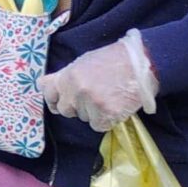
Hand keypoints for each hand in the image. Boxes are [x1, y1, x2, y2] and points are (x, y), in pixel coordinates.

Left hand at [42, 30, 158, 132]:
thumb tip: (47, 86)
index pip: (46, 91)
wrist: (141, 64)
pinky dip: (107, 119)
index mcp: (68, 75)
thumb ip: (67, 77)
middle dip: (76, 106)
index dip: (53, 98)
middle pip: (65, 110)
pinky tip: (115, 105)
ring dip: (93, 112)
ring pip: (83, 118)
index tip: (59, 100)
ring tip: (109, 96)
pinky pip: (99, 125)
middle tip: (93, 96)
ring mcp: (90, 104)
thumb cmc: (113, 60)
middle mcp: (75, 91)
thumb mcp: (83, 63)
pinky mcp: (106, 115)